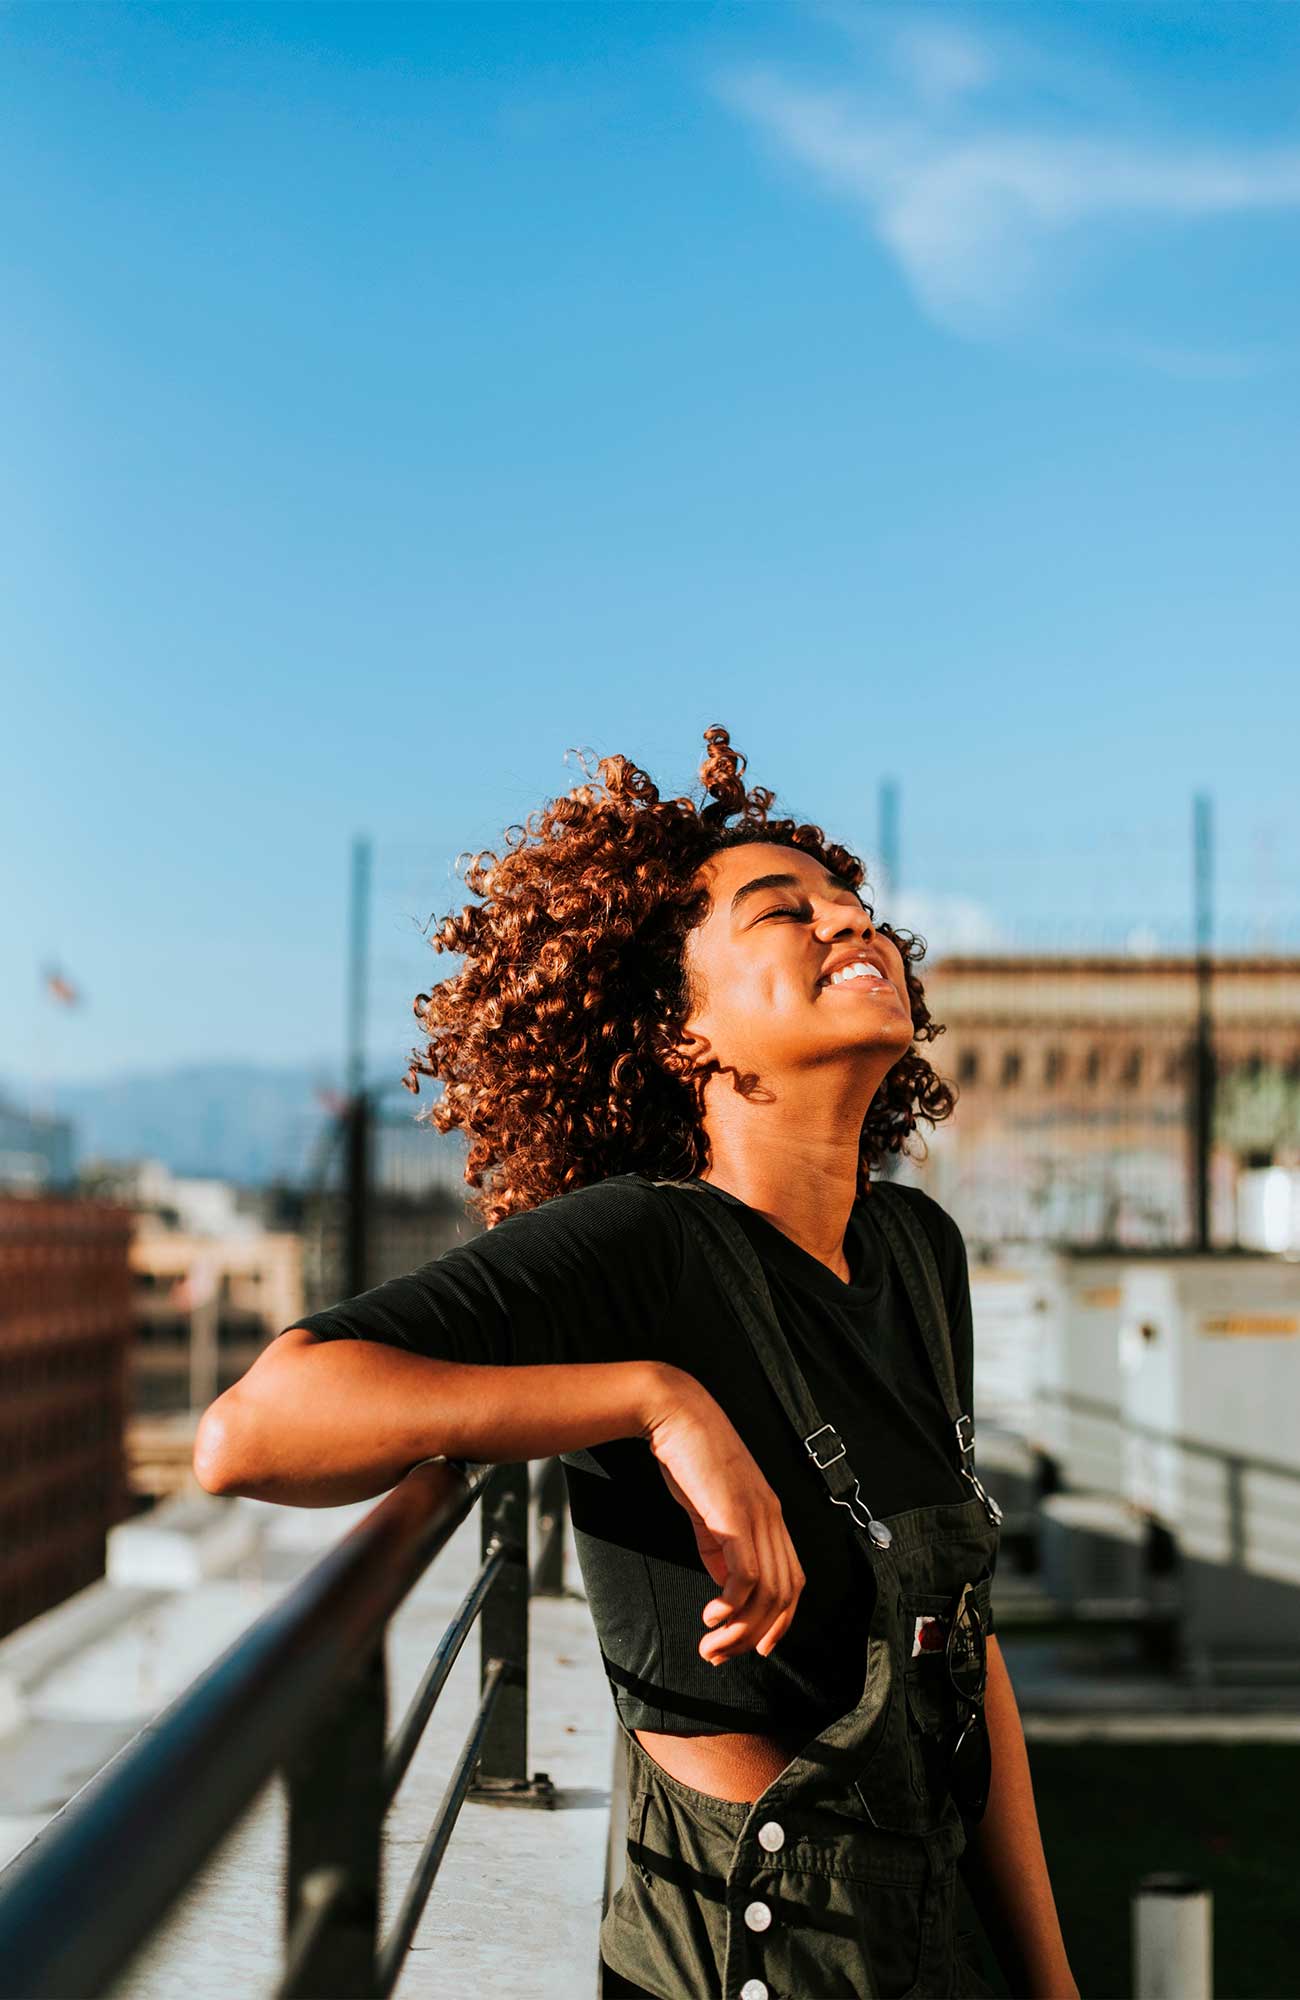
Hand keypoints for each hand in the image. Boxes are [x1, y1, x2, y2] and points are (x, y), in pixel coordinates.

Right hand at [641, 1367, 804, 1665]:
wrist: (674, 1414)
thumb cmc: (688, 1457)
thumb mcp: (707, 1507)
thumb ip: (718, 1544)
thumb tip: (725, 1586)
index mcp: (770, 1515)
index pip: (793, 1581)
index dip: (780, 1620)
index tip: (754, 1648)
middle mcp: (773, 1518)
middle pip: (785, 1595)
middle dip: (756, 1635)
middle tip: (721, 1655)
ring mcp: (757, 1516)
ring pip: (768, 1592)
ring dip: (740, 1629)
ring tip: (711, 1644)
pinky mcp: (735, 1516)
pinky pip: (745, 1575)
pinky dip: (731, 1605)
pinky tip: (710, 1616)